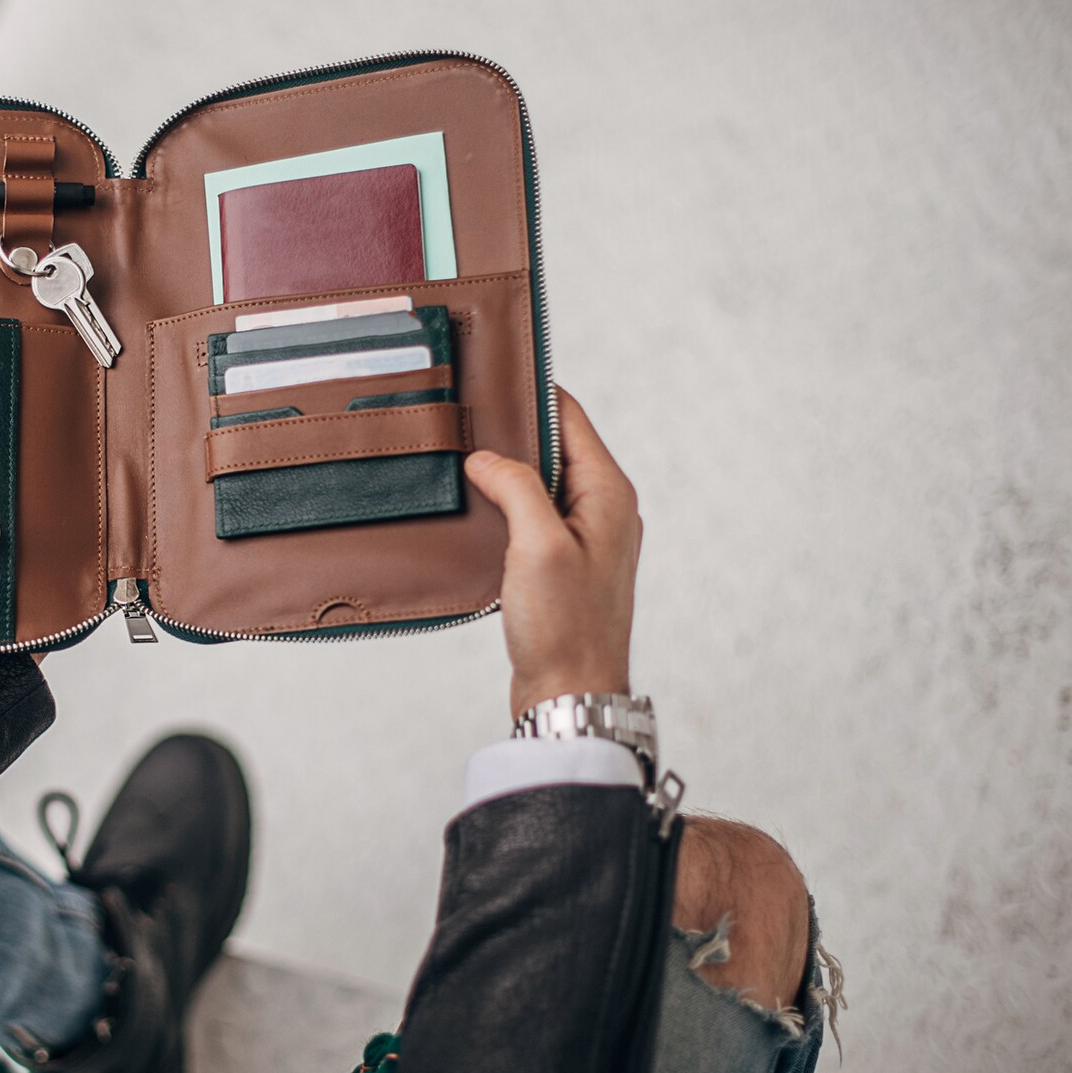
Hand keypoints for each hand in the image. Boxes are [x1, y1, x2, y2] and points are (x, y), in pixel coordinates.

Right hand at [463, 388, 640, 720]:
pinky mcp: (562, 563)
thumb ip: (517, 488)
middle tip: (465, 419)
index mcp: (608, 494)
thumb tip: (488, 457)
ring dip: (505, 472)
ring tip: (463, 460)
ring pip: (541, 482)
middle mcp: (603, 510)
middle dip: (512, 432)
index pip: (570, 418)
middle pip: (555, 446)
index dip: (531, 394)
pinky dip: (506, 505)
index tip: (491, 378)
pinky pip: (534, 515)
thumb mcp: (538, 546)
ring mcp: (584, 538)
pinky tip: (476, 509)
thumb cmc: (565, 628)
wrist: (570, 694)